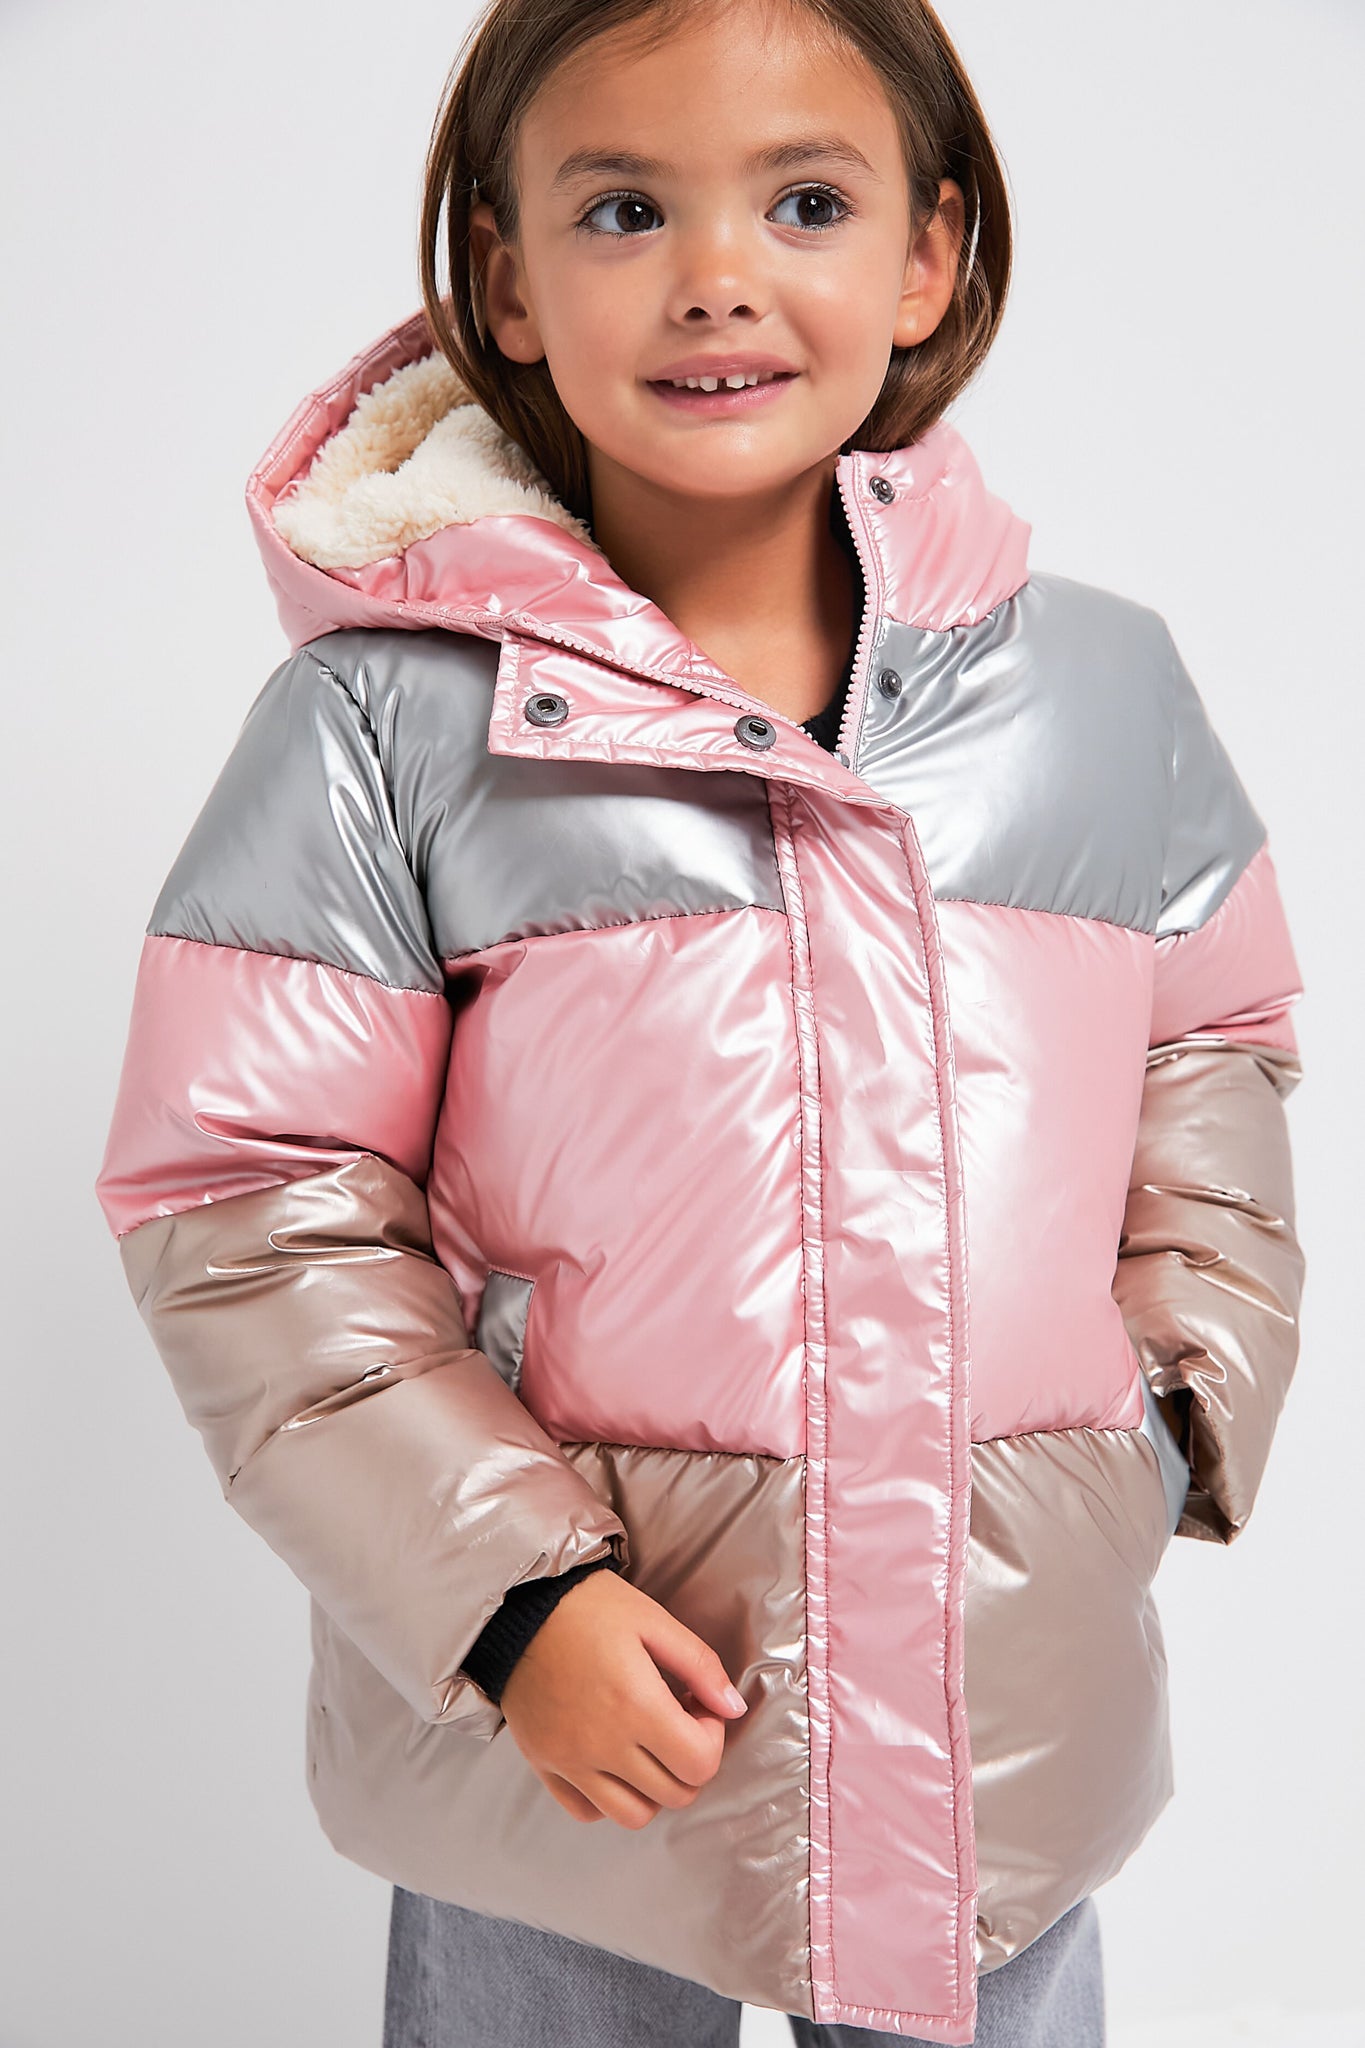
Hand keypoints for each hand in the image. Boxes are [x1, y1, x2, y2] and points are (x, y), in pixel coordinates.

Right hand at [499, 1566, 749, 1828]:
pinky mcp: (544, 1765)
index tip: (695, 1705)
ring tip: (646, 1745)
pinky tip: (610, 1759)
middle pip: (674, 1795)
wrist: (514, 1608)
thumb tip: (734, 1707)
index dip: (712, 1737)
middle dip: (689, 1761)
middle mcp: (603, 1745)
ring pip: (632, 1815)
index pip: (701, 1764)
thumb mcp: (652, 1619)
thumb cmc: (586, 1607)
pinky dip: (606, 1798)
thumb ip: (700, 1664)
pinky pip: (586, 1811)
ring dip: (653, 1788)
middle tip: (675, 1720)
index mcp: (636, 1706)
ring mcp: (570, 1762)